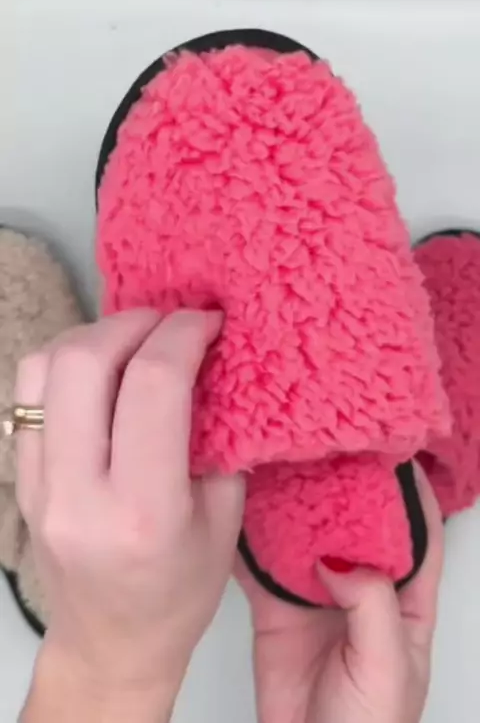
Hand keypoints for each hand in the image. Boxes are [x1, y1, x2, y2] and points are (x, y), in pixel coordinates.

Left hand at [17, 309, 243, 721]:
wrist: (109, 644)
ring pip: (44, 366)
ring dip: (95, 335)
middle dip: (135, 322)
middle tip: (171, 323)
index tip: (209, 322)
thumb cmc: (181, 591)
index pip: (152, 386)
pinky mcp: (19, 477)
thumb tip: (212, 359)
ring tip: (133, 341)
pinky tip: (102, 370)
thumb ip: (219, 435)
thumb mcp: (224, 518)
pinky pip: (29, 392)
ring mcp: (36, 485)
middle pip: (85, 362)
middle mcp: (77, 493)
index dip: (184, 334)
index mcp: (143, 510)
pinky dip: (68, 362)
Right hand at [238, 464, 442, 722]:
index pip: (420, 535)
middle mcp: (363, 588)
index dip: (412, 492)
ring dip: (296, 504)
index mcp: (407, 602)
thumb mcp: (386, 668)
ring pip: (308, 535)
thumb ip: (372, 607)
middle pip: (357, 523)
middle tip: (326, 443)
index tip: (395, 448)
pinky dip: (250, 538)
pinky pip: (263, 564)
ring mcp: (318, 594)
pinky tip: (241, 509)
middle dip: (345, 485)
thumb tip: (341, 557)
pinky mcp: (277, 607)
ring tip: (282, 463)